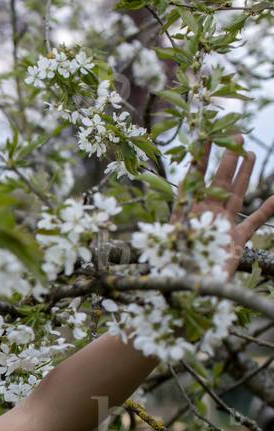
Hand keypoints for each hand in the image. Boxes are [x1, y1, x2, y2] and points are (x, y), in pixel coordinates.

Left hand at [180, 134, 273, 278]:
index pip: (194, 179)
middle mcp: (204, 215)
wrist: (190, 291)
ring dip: (243, 174)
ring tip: (250, 153)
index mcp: (187, 213)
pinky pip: (255, 222)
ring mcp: (221, 225)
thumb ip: (175, 237)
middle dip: (226, 158)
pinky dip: (267, 209)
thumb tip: (174, 229)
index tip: (203, 136)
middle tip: (235, 134)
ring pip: (235, 194)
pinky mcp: (236, 240)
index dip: (200, 158)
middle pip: (217, 181)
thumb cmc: (175, 271)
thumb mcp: (171, 248)